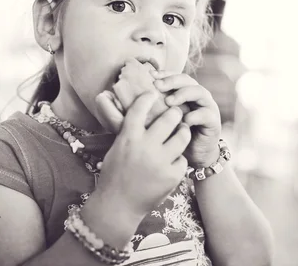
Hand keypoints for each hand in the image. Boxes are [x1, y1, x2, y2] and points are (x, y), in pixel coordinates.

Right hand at [92, 91, 190, 218]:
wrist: (118, 205)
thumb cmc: (114, 174)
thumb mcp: (117, 148)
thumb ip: (129, 131)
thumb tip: (139, 111)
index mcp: (128, 137)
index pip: (140, 108)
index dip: (147, 97)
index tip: (153, 93)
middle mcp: (145, 146)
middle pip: (169, 118)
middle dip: (175, 113)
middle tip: (176, 113)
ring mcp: (160, 161)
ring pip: (182, 136)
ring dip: (183, 132)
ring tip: (182, 132)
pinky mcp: (172, 175)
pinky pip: (182, 159)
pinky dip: (178, 159)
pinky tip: (173, 161)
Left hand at [153, 72, 220, 167]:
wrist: (195, 154)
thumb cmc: (175, 135)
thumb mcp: (163, 119)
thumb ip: (155, 107)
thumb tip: (135, 97)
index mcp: (185, 91)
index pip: (175, 76)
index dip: (164, 74)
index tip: (150, 75)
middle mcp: (198, 95)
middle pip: (187, 80)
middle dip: (172, 81)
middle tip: (158, 86)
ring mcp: (207, 106)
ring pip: (198, 92)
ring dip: (183, 94)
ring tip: (169, 101)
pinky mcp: (213, 120)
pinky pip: (205, 113)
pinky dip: (194, 115)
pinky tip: (184, 120)